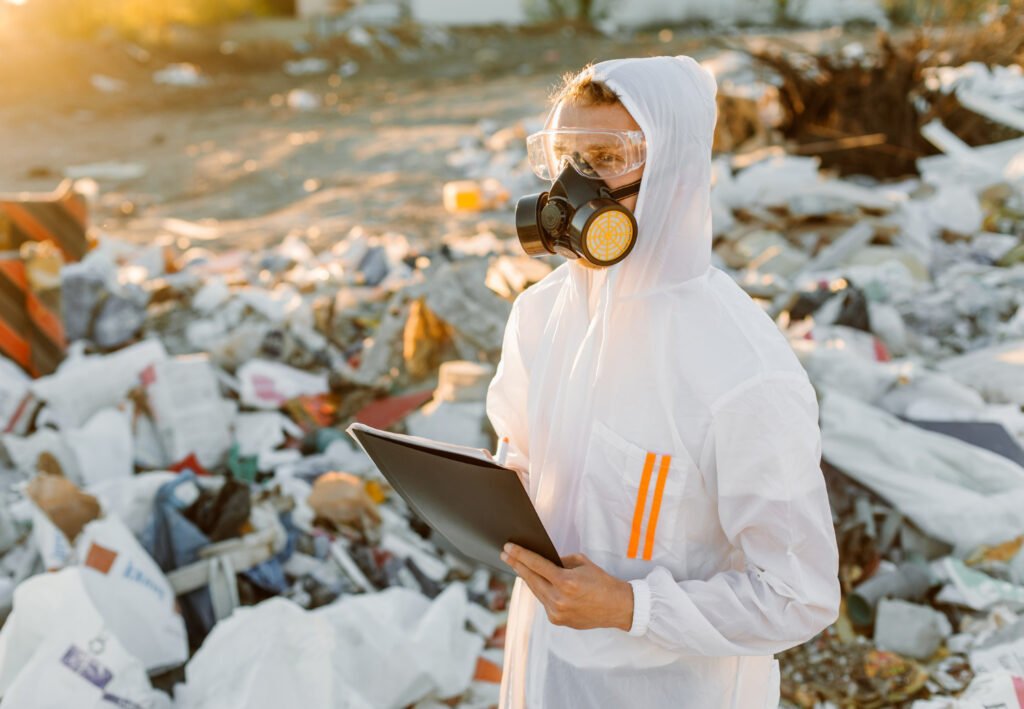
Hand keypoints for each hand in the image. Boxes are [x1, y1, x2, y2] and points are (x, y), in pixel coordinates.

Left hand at [500, 543, 633, 630]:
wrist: (618, 607)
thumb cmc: (602, 582)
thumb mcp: (582, 563)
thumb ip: (560, 562)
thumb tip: (541, 560)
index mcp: (566, 582)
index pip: (536, 565)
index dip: (520, 555)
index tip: (508, 548)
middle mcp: (558, 599)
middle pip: (530, 579)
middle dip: (517, 565)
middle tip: (505, 554)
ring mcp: (556, 612)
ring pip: (535, 591)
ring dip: (527, 578)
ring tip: (517, 565)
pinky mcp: (557, 620)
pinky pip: (544, 601)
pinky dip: (541, 590)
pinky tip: (536, 582)